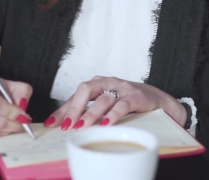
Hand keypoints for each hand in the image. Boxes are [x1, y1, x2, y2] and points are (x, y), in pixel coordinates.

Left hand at [44, 76, 187, 130]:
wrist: (156, 100)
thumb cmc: (127, 102)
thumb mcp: (106, 105)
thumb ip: (88, 112)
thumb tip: (65, 125)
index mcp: (97, 83)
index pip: (76, 95)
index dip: (63, 109)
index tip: (52, 123)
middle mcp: (108, 82)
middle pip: (86, 90)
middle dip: (74, 108)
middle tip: (66, 125)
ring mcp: (122, 88)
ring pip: (103, 98)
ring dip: (91, 114)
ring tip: (81, 126)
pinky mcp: (136, 96)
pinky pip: (123, 105)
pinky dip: (113, 114)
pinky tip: (106, 124)